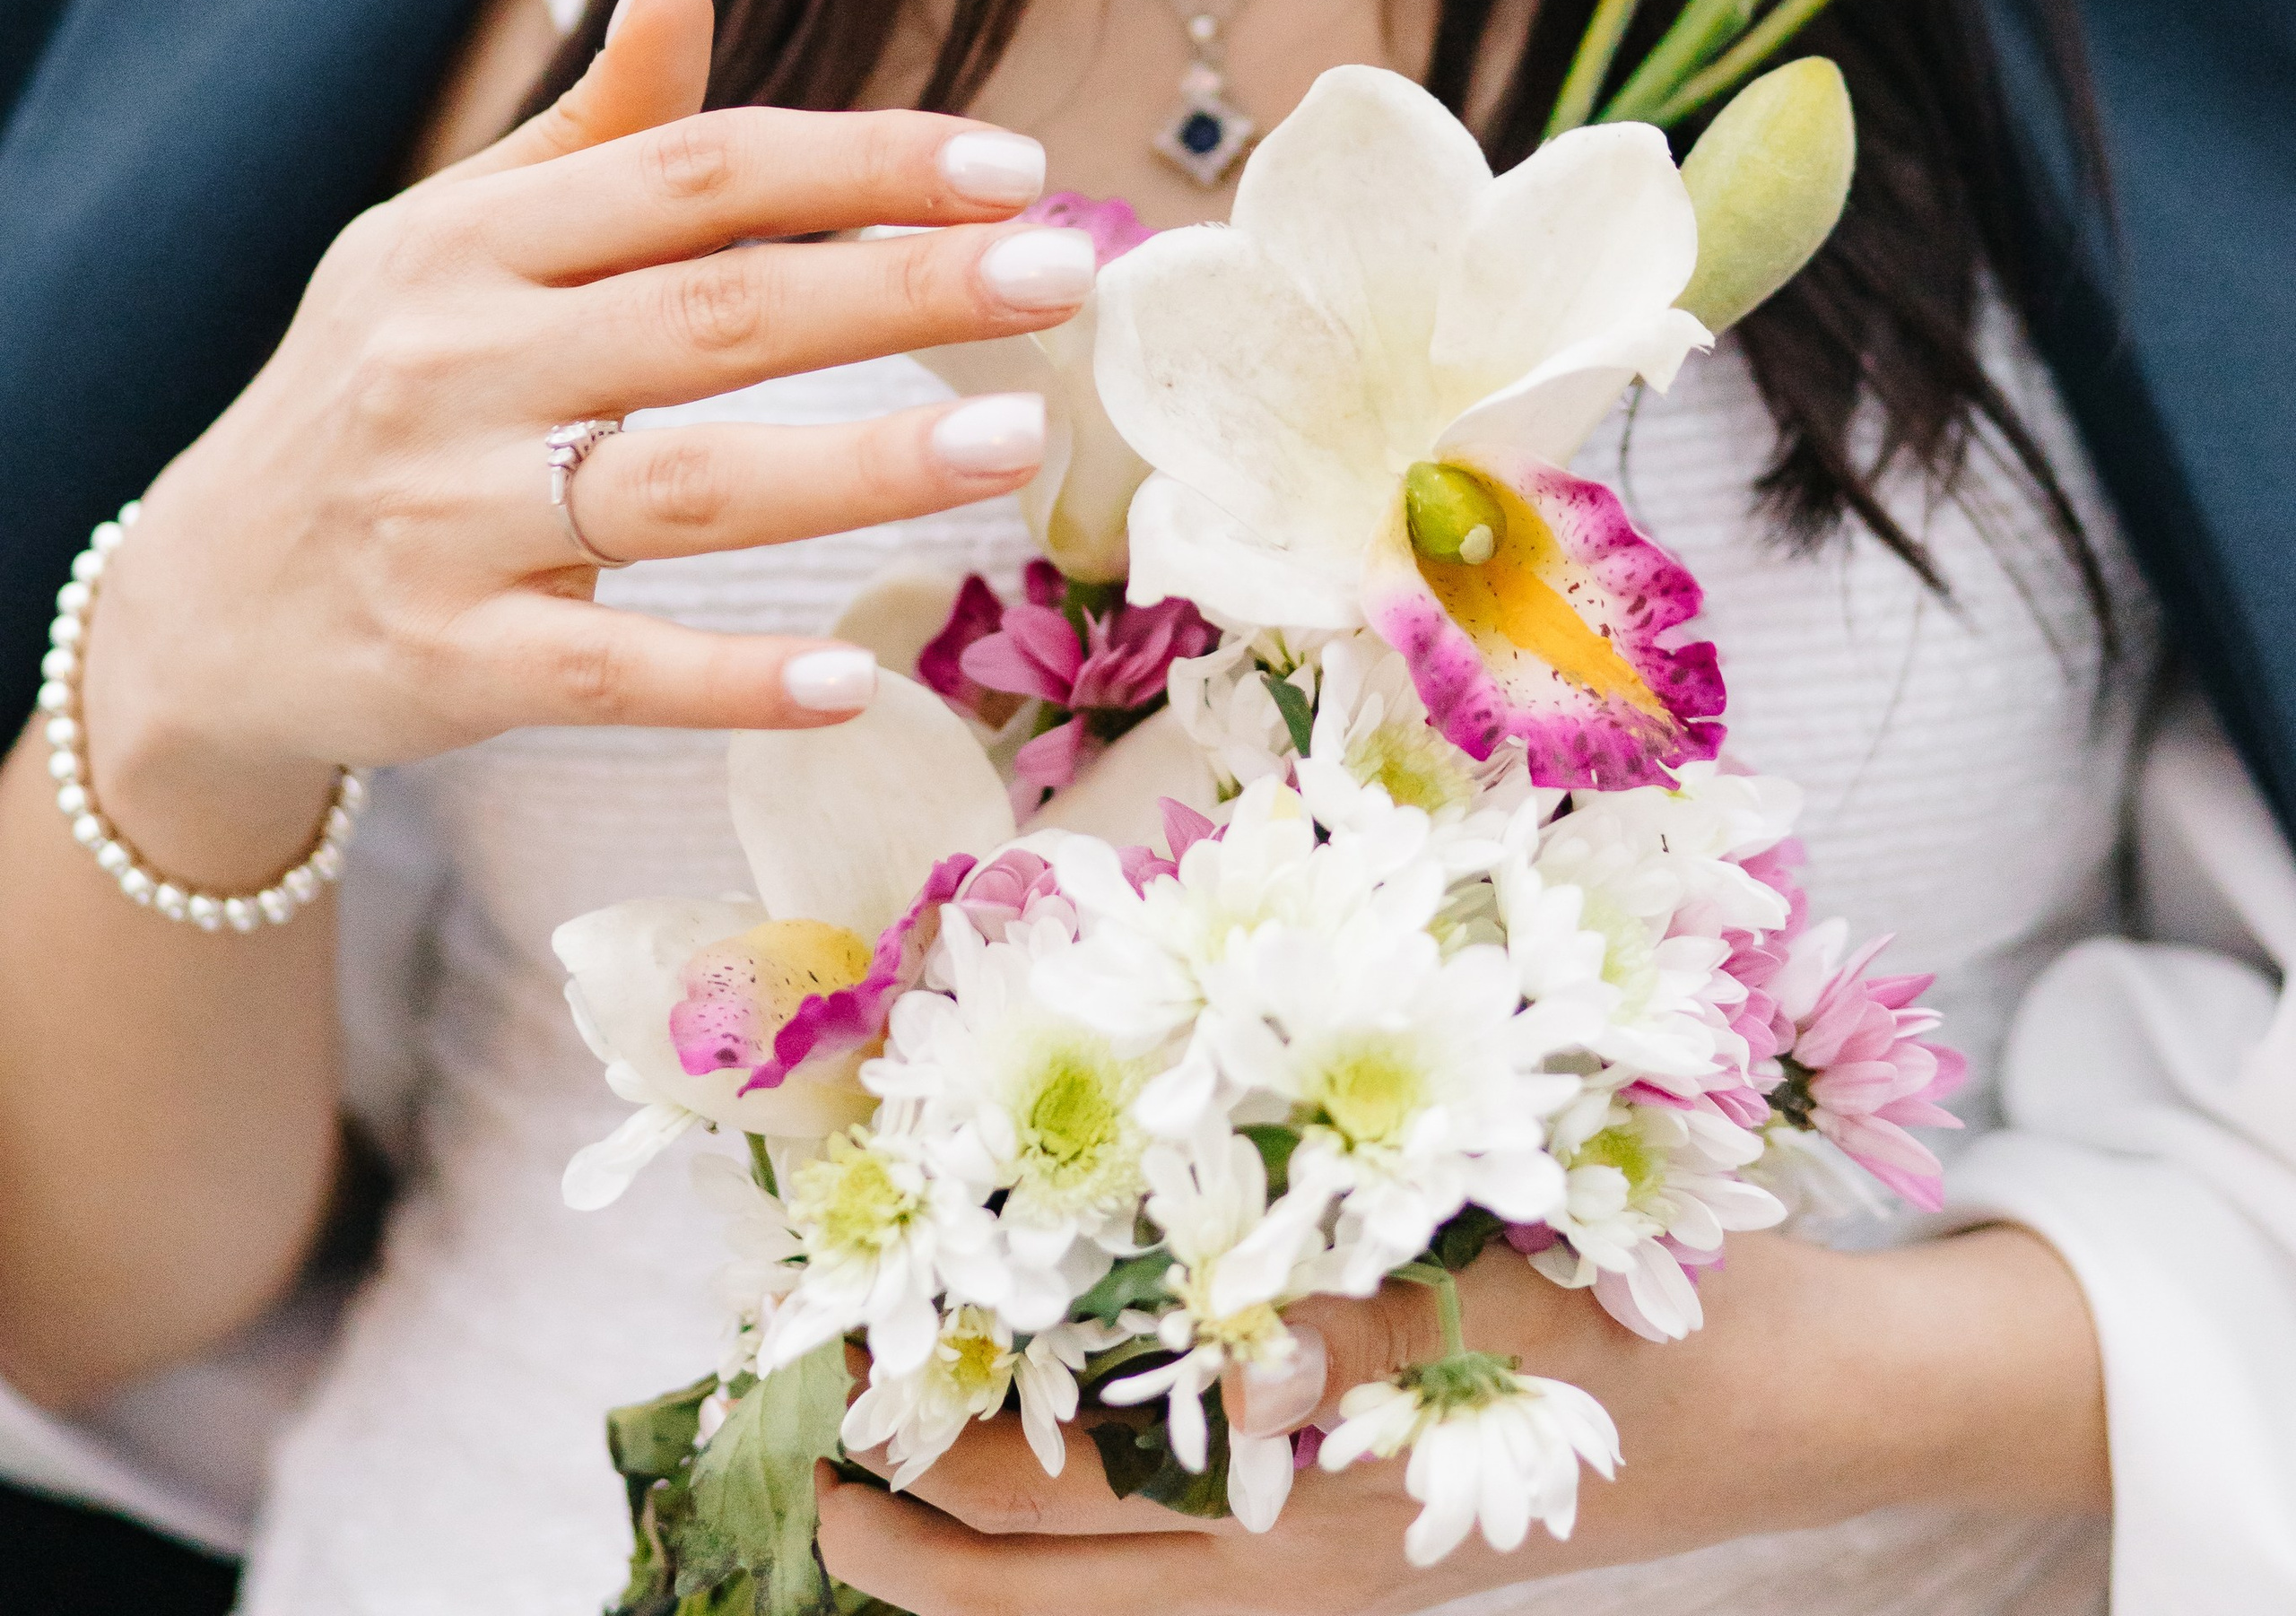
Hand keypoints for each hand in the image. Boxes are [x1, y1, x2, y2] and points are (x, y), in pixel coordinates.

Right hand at [76, 0, 1093, 887]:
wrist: (199, 602)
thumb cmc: (378, 390)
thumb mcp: (453, 240)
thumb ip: (593, 132)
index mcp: (475, 240)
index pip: (696, 174)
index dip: (859, 160)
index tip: (1015, 165)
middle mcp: (457, 363)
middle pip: (713, 312)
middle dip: (899, 284)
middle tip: (1062, 273)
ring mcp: (447, 517)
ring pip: (679, 484)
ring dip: (856, 464)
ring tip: (1014, 441)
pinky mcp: (446, 662)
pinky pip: (607, 669)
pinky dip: (726, 679)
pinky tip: (851, 682)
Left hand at [818, 1224, 2107, 1611]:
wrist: (1806, 1400)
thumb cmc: (1662, 1320)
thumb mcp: (1521, 1296)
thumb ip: (1365, 1329)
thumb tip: (1227, 1348)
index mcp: (1328, 1496)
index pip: (1089, 1491)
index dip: (957, 1437)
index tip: (853, 1372)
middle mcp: (1315, 1555)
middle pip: (1082, 1579)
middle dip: (937, 1544)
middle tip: (819, 1488)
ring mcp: (1342, 1562)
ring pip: (1128, 1597)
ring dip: (1004, 1567)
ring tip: (886, 1516)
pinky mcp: (1375, 1549)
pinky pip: (1199, 1580)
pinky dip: (1108, 1555)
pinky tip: (1071, 1509)